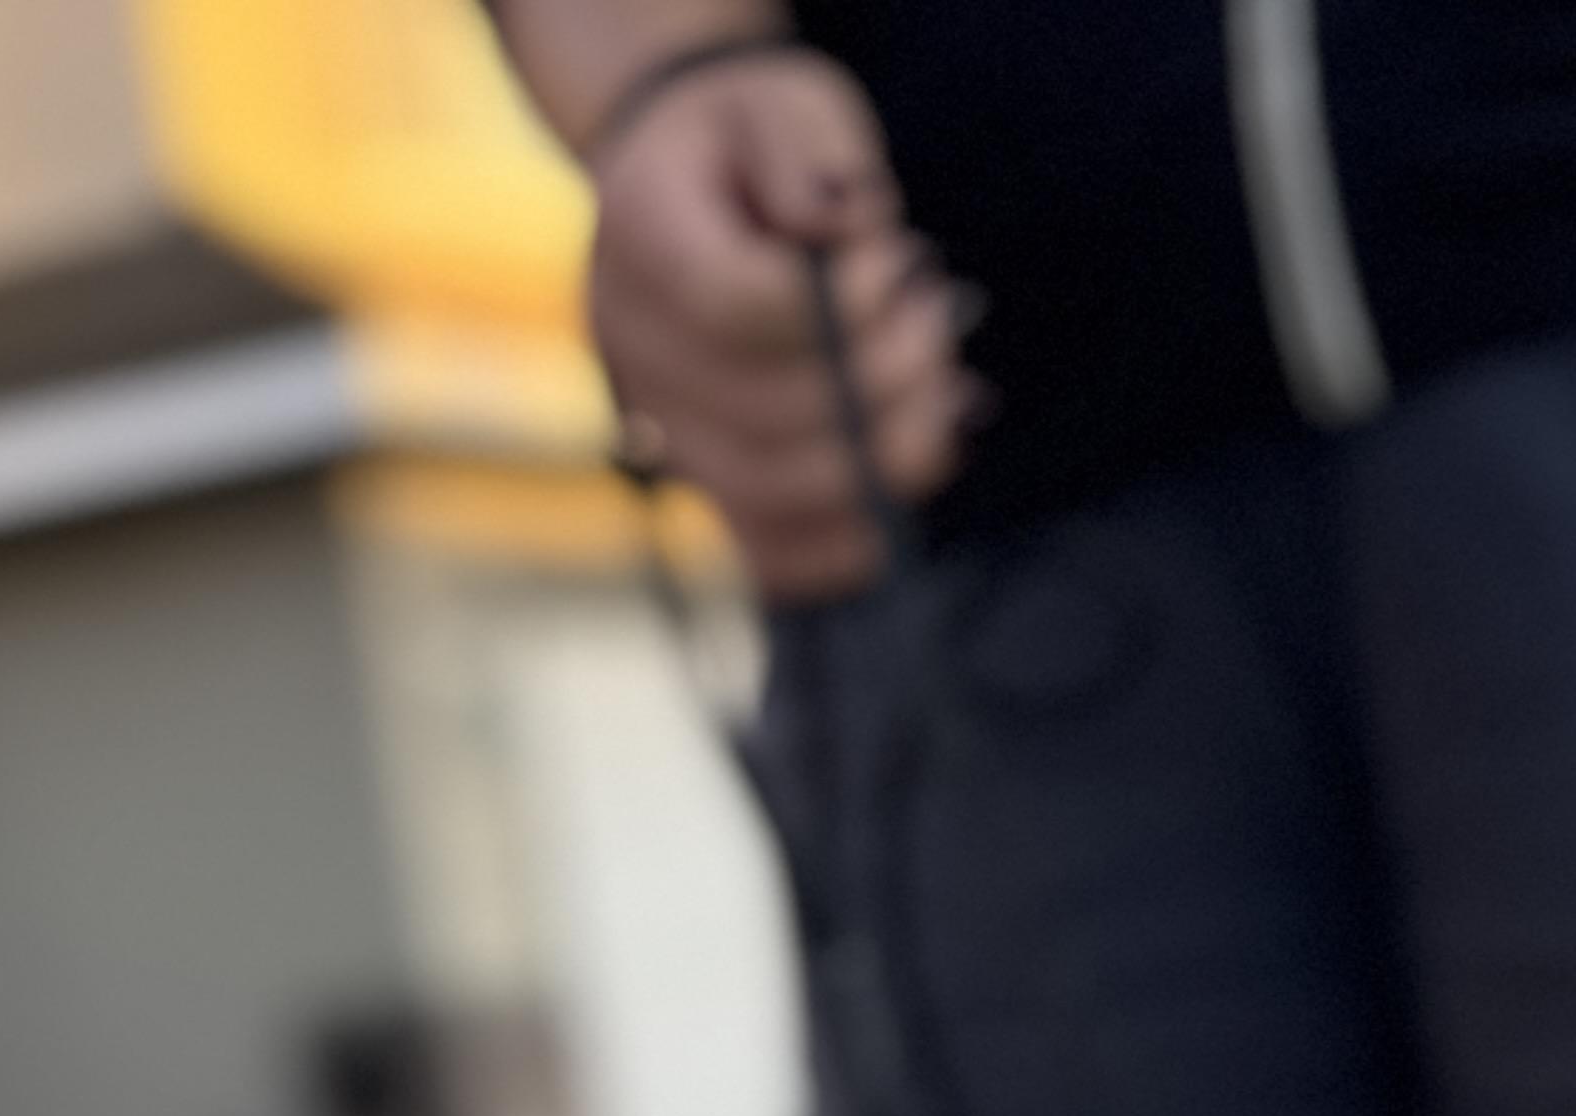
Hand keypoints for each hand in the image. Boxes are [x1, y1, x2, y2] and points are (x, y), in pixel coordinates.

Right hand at [585, 44, 973, 601]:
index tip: (903, 267)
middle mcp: (630, 340)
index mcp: (640, 231)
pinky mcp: (695, 478)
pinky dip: (845, 542)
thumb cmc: (750, 138)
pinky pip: (766, 550)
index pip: (741, 309)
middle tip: (941, 326)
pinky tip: (905, 488)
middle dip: (883, 381)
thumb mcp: (786, 105)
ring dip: (883, 457)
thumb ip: (809, 155)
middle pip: (764, 413)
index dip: (841, 310)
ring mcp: (655, 422)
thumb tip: (846, 228)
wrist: (686, 180)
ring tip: (945, 395)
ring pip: (771, 491)